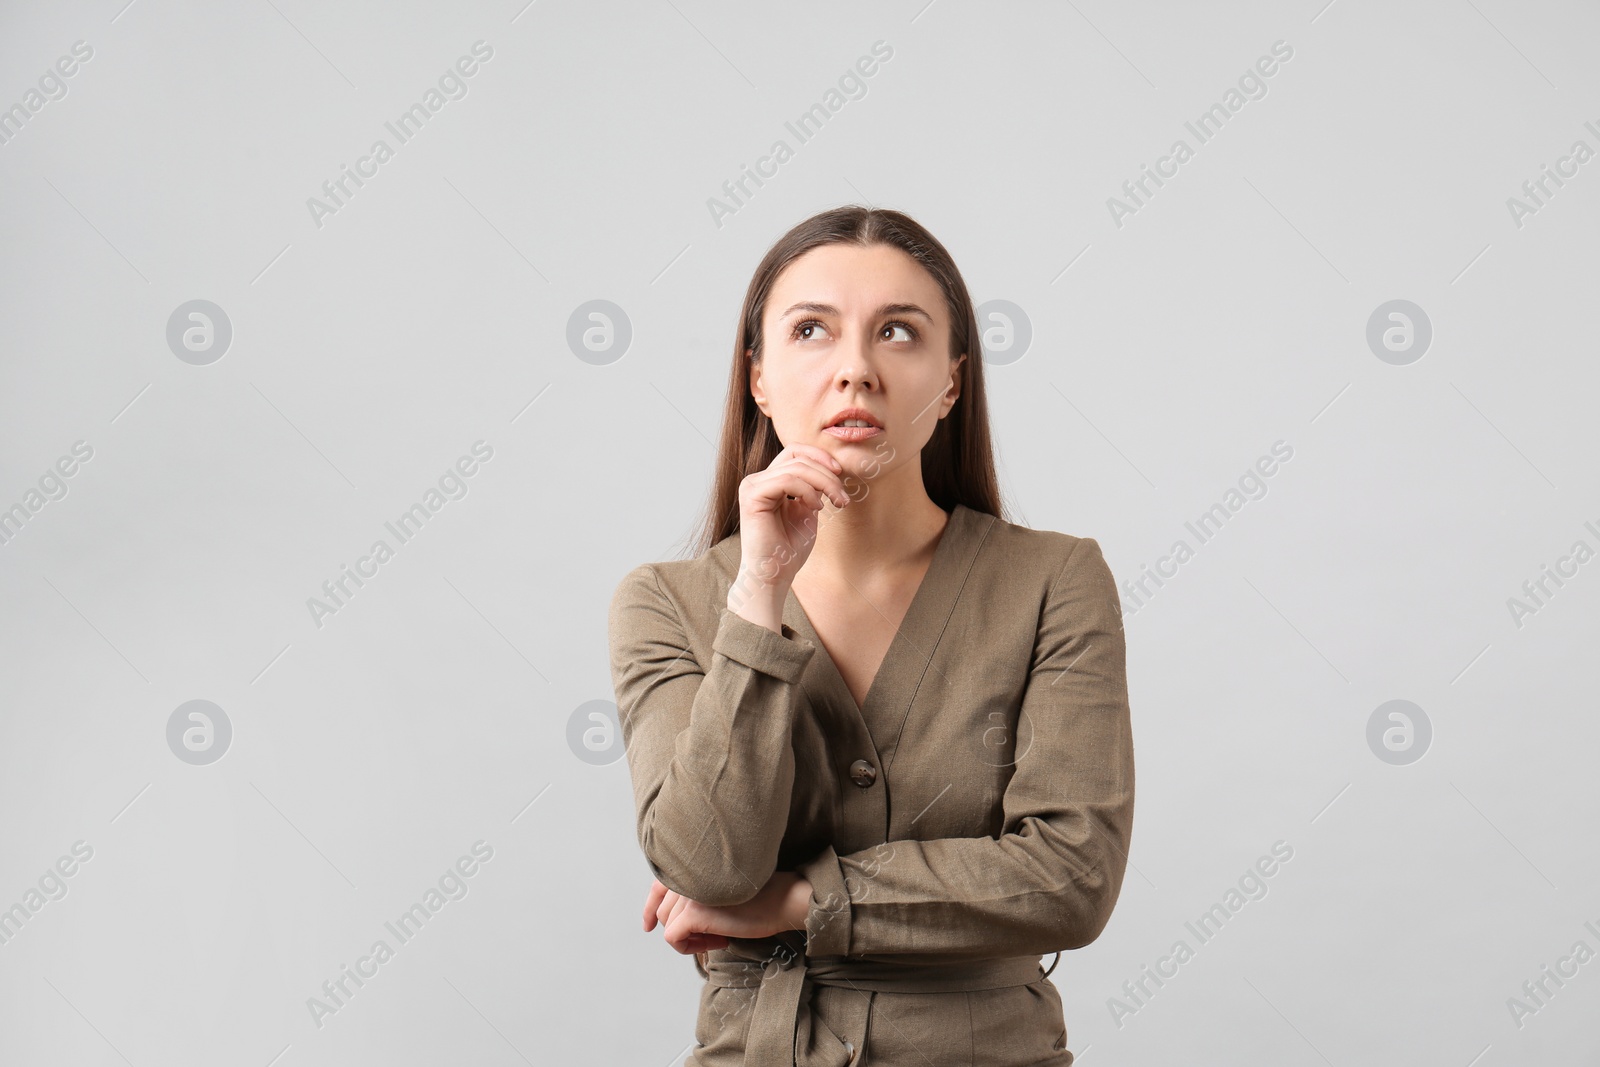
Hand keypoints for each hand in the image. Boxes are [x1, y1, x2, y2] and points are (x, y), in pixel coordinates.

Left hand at [642, 870, 812, 955]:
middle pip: (662, 911)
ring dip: (691, 938)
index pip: (658, 886)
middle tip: (710, 936)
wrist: (783, 898)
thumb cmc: (760, 897)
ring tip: (719, 936)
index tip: (648, 927)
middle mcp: (686, 875)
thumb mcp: (721, 891)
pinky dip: (691, 947)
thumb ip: (697, 894)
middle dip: (680, 929)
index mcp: (691, 866)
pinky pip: (673, 938)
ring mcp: (689, 893)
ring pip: (667, 925)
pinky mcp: (694, 912)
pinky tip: (720, 940)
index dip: (650, 908)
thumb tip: (675, 919)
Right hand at [735, 444, 849, 599]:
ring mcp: (752, 486)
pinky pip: (787, 480)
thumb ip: (813, 489)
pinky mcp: (752, 496)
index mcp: (769, 482)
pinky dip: (807, 491)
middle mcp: (757, 480)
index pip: (795, 452)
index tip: (840, 473)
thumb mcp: (807, 511)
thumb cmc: (789, 550)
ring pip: (796, 467)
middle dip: (827, 474)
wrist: (774, 575)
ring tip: (836, 503)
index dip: (820, 456)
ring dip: (824, 483)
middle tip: (843, 497)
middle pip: (798, 456)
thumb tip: (830, 469)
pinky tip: (816, 508)